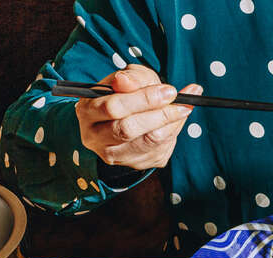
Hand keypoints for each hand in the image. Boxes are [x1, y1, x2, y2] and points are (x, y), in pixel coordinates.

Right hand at [75, 64, 200, 169]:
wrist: (127, 118)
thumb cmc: (126, 94)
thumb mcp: (129, 78)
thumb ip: (131, 77)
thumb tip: (125, 81)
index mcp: (87, 111)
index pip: (113, 107)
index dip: (143, 99)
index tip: (169, 91)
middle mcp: (95, 137)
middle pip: (127, 129)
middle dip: (160, 115)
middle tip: (182, 103)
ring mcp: (114, 155)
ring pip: (147, 143)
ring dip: (171, 125)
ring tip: (185, 109)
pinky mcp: (135, 164)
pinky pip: (159, 151)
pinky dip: (173, 134)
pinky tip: (176, 121)